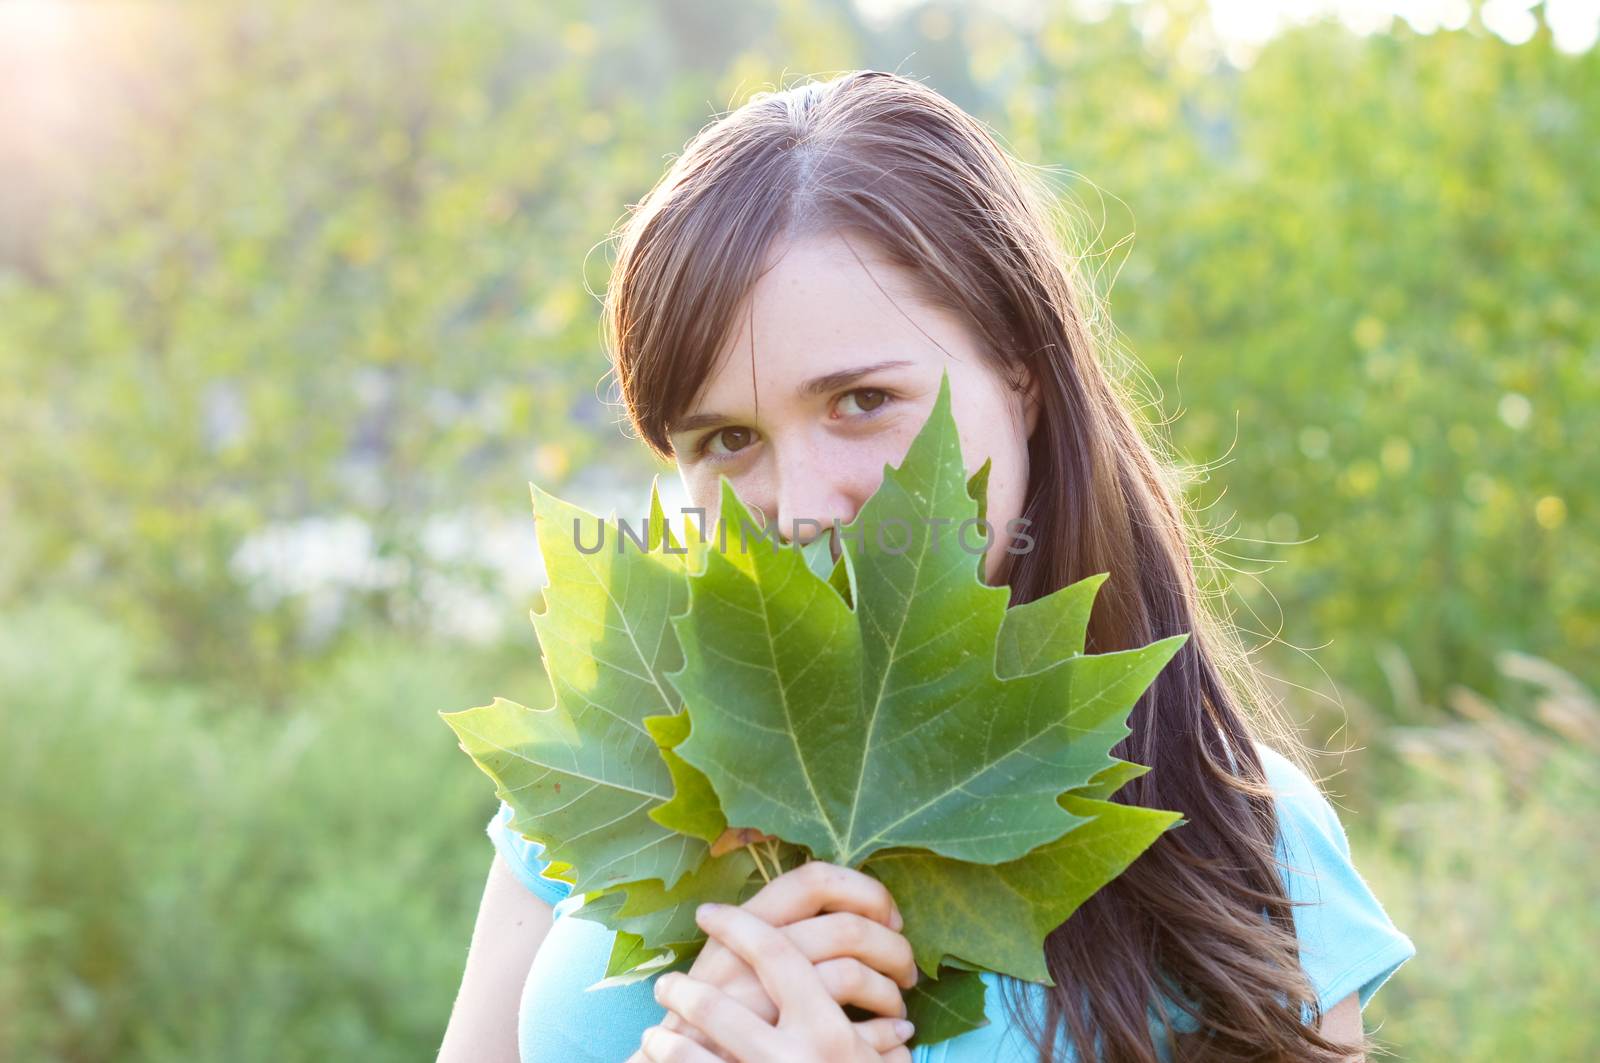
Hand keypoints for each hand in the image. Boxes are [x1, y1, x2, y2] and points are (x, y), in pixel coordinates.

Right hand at [643, 902, 915, 1061]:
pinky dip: (888, 1028)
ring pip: (854, 974)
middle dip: (893, 945)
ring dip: (891, 989)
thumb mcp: (731, 962)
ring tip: (897, 1005)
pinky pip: (856, 1027)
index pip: (815, 879)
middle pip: (848, 927)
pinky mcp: (788, 1046)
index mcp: (746, 924)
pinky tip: (893, 1033)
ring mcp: (770, 1006)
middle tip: (906, 969)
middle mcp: (756, 956)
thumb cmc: (713, 1018)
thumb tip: (851, 913)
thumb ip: (776, 933)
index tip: (888, 916)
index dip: (864, 890)